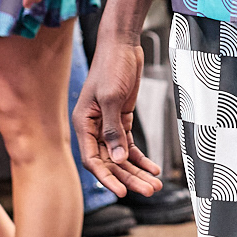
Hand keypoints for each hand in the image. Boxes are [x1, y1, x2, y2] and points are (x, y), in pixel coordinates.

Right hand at [72, 37, 162, 196]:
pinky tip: (153, 169)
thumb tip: (118, 159)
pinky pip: (130, 145)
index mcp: (83, 123)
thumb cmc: (111, 66)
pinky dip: (141, 158)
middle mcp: (93, 127)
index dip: (106, 177)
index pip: (92, 159)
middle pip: (110, 162)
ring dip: (137, 171)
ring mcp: (107, 125)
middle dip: (129, 177)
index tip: (122, 192)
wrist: (122, 45)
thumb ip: (113, 130)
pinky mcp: (121, 120)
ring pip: (121, 156)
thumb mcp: (111, 98)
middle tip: (148, 191)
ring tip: (154, 185)